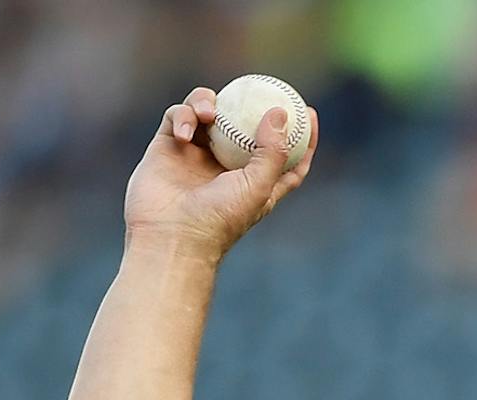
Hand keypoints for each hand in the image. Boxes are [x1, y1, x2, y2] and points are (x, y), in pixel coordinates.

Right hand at [124, 86, 318, 259]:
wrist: (170, 235)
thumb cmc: (218, 219)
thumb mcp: (256, 188)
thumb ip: (273, 152)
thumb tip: (280, 114)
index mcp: (255, 181)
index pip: (285, 156)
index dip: (300, 136)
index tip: (308, 112)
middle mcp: (225, 166)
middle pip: (243, 126)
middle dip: (251, 106)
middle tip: (260, 88)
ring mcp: (196, 154)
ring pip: (207, 113)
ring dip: (207, 102)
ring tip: (209, 112)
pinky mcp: (168, 147)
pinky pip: (178, 117)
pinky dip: (183, 117)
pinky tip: (185, 133)